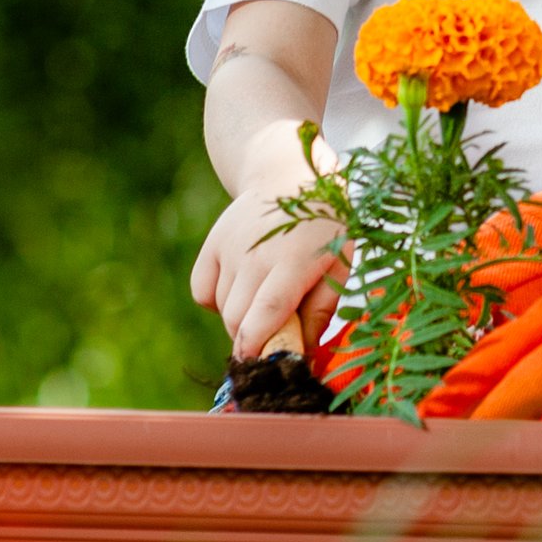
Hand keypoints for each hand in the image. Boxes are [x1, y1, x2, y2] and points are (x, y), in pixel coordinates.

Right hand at [190, 135, 342, 359]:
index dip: (259, 347)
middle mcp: (255, 254)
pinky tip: (239, 289)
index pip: (266, 313)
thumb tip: (305, 353)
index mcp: (293, 260)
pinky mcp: (211, 243)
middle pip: (238, 319)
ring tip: (264, 302)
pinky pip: (201, 290)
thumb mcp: (340, 262)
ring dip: (239, 319)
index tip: (259, 369)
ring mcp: (229, 247)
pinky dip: (215, 301)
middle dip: (251, 341)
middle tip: (273, 338)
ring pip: (221, 307)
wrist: (287, 171)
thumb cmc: (325, 224)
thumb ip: (323, 309)